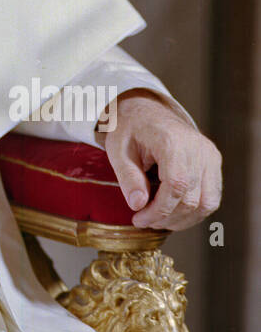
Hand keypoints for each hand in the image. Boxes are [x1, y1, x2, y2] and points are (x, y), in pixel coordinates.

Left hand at [104, 89, 221, 230]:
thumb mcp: (117, 150)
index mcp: (173, 141)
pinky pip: (212, 197)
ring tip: (158, 220)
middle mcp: (198, 147)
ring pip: (207, 203)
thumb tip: (138, 205)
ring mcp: (209, 155)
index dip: (159, 210)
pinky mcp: (214, 161)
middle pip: (192, 198)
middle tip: (144, 221)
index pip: (176, 186)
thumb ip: (128, 177)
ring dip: (183, 219)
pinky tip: (173, 213)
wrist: (146, 111)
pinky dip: (195, 211)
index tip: (138, 219)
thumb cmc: (129, 129)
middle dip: (167, 217)